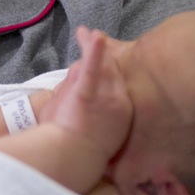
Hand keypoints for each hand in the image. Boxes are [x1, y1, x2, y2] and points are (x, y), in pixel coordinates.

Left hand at [40, 27, 132, 160]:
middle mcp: (117, 99)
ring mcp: (102, 96)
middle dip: (102, 53)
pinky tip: (94, 35)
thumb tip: (94, 105)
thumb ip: (101, 114)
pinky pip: (92, 69)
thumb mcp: (103, 133)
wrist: (73, 161)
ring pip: (97, 66)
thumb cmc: (82, 153)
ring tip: (84, 34)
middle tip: (93, 36)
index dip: (110, 65)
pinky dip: (94, 52)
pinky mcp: (85, 94)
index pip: (117, 80)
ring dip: (91, 48)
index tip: (107, 54)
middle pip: (109, 70)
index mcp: (122, 108)